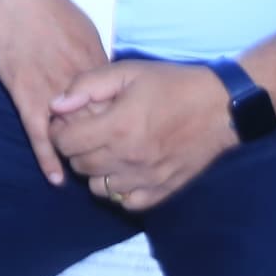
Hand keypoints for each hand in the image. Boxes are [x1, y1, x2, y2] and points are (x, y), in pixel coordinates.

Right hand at [0, 0, 110, 187]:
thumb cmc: (47, 5)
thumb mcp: (84, 28)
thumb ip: (94, 57)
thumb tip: (105, 76)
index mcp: (96, 65)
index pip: (116, 107)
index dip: (122, 127)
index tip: (127, 143)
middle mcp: (79, 82)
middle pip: (100, 124)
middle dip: (108, 147)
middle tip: (112, 169)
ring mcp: (52, 90)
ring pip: (72, 133)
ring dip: (80, 157)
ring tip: (88, 177)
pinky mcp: (26, 94)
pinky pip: (39, 133)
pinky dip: (48, 158)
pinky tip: (56, 178)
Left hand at [49, 60, 237, 210]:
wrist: (220, 107)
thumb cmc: (171, 85)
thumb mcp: (127, 72)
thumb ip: (87, 86)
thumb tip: (56, 105)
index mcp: (117, 127)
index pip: (65, 144)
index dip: (59, 132)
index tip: (67, 122)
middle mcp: (129, 159)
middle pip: (79, 166)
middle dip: (75, 149)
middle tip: (86, 133)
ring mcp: (146, 179)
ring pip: (99, 188)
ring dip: (95, 171)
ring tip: (106, 151)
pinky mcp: (163, 191)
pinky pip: (126, 203)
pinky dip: (119, 190)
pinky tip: (124, 169)